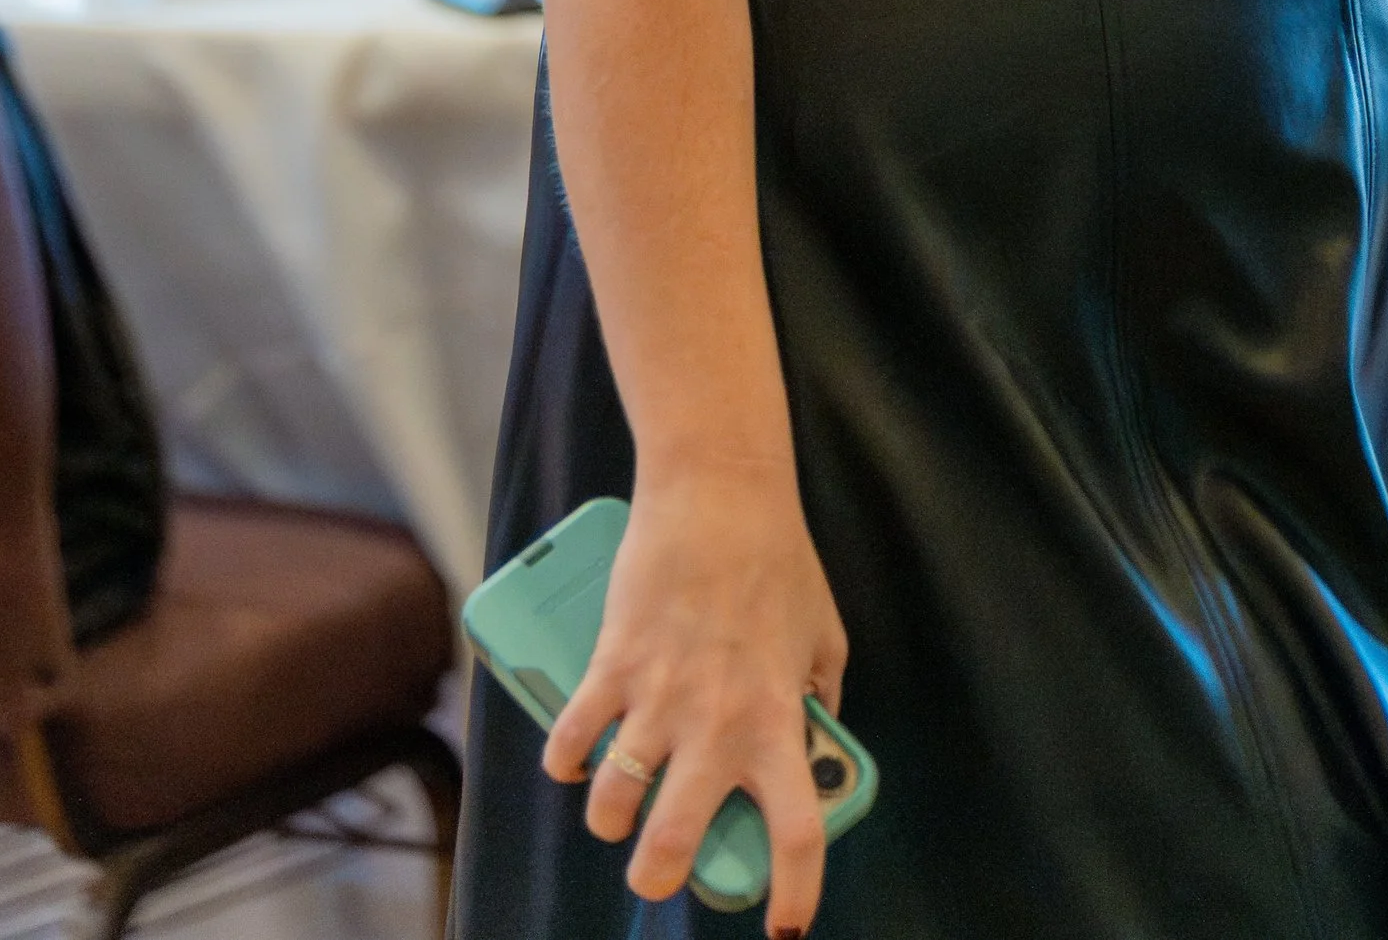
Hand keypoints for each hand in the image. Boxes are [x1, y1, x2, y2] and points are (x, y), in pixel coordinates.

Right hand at [545, 464, 848, 936]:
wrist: (719, 491)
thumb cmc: (778, 559)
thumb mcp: (824, 634)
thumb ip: (819, 696)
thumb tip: (817, 741)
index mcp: (778, 722)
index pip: (797, 834)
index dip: (792, 894)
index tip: (784, 928)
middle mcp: (716, 725)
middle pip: (674, 845)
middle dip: (659, 876)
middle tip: (660, 867)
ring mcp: (657, 699)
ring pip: (611, 806)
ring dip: (609, 820)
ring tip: (617, 811)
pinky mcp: (611, 666)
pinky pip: (569, 741)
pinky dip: (564, 762)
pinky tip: (574, 758)